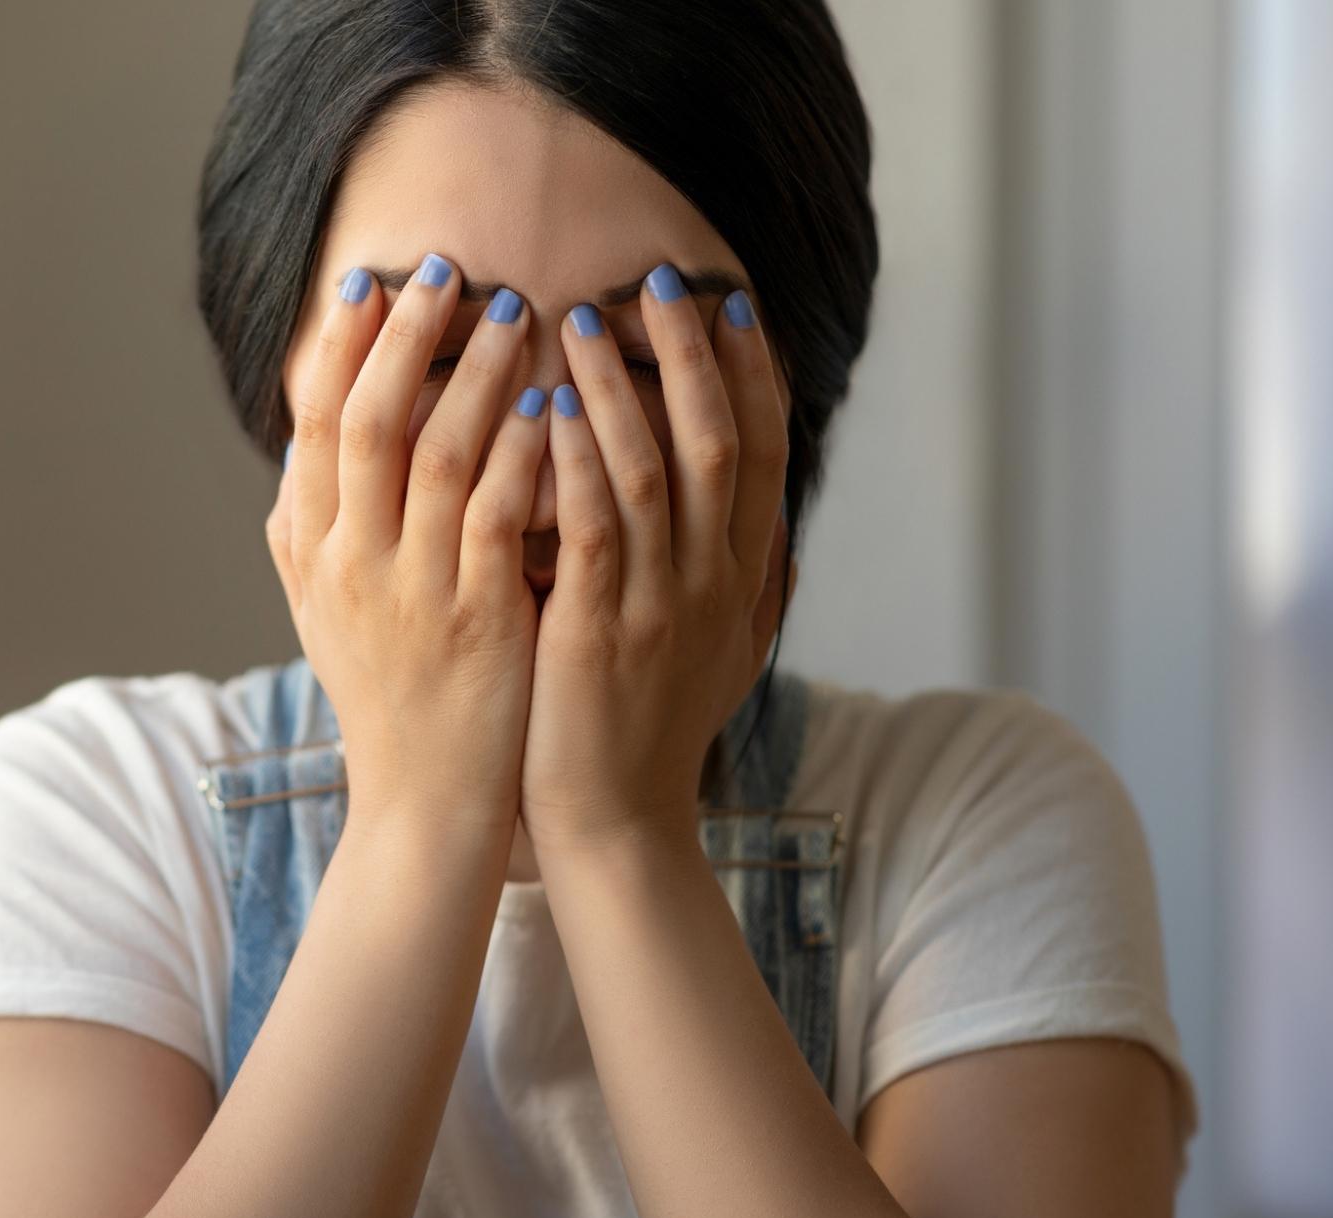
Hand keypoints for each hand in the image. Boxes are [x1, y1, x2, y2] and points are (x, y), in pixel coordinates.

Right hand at [265, 252, 551, 828]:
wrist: (425, 802)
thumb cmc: (387, 695)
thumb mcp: (321, 611)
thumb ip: (305, 526)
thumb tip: (298, 443)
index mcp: (313, 550)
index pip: (316, 424)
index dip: (342, 347)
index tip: (370, 283)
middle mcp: (352, 562)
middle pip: (371, 420)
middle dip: (408, 336)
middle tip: (447, 268)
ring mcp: (414, 590)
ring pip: (439, 452)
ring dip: (476, 372)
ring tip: (513, 311)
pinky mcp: (480, 618)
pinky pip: (500, 514)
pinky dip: (521, 451)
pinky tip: (551, 403)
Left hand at [520, 264, 792, 850]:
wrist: (617, 823)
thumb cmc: (654, 730)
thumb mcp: (725, 653)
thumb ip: (752, 585)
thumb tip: (780, 525)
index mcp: (742, 578)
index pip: (760, 453)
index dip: (751, 374)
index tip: (730, 306)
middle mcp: (714, 581)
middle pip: (715, 440)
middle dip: (689, 354)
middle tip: (657, 279)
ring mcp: (660, 605)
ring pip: (651, 469)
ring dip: (620, 387)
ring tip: (581, 319)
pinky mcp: (598, 630)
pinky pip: (594, 527)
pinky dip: (578, 461)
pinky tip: (551, 408)